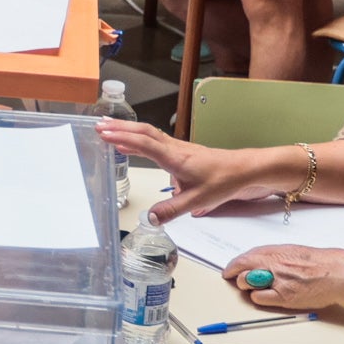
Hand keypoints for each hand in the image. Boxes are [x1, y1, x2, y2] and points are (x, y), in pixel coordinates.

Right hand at [99, 122, 284, 220]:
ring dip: (128, 130)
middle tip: (98, 125)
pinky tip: (132, 144)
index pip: (144, 144)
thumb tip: (148, 218)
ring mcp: (177, 148)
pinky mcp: (181, 151)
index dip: (122, 138)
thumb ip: (171, 210)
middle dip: (120, 128)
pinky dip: (139, 138)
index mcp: (175, 158)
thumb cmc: (223, 180)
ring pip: (148, 134)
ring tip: (108, 130)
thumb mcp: (197, 200)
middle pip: (142, 132)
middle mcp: (174, 149)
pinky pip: (155, 140)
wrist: (244, 169)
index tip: (103, 134)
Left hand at [222, 243, 343, 311]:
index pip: (247, 256)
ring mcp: (278, 280)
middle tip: (236, 280)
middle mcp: (275, 264)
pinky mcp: (284, 297)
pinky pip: (259, 298)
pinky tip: (267, 296)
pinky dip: (258, 298)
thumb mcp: (295, 251)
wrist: (338, 274)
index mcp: (278, 252)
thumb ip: (275, 255)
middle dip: (235, 275)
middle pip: (242, 268)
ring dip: (247, 287)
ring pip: (246, 283)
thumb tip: (258, 260)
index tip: (229, 269)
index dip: (234, 264)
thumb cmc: (321, 263)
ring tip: (258, 287)